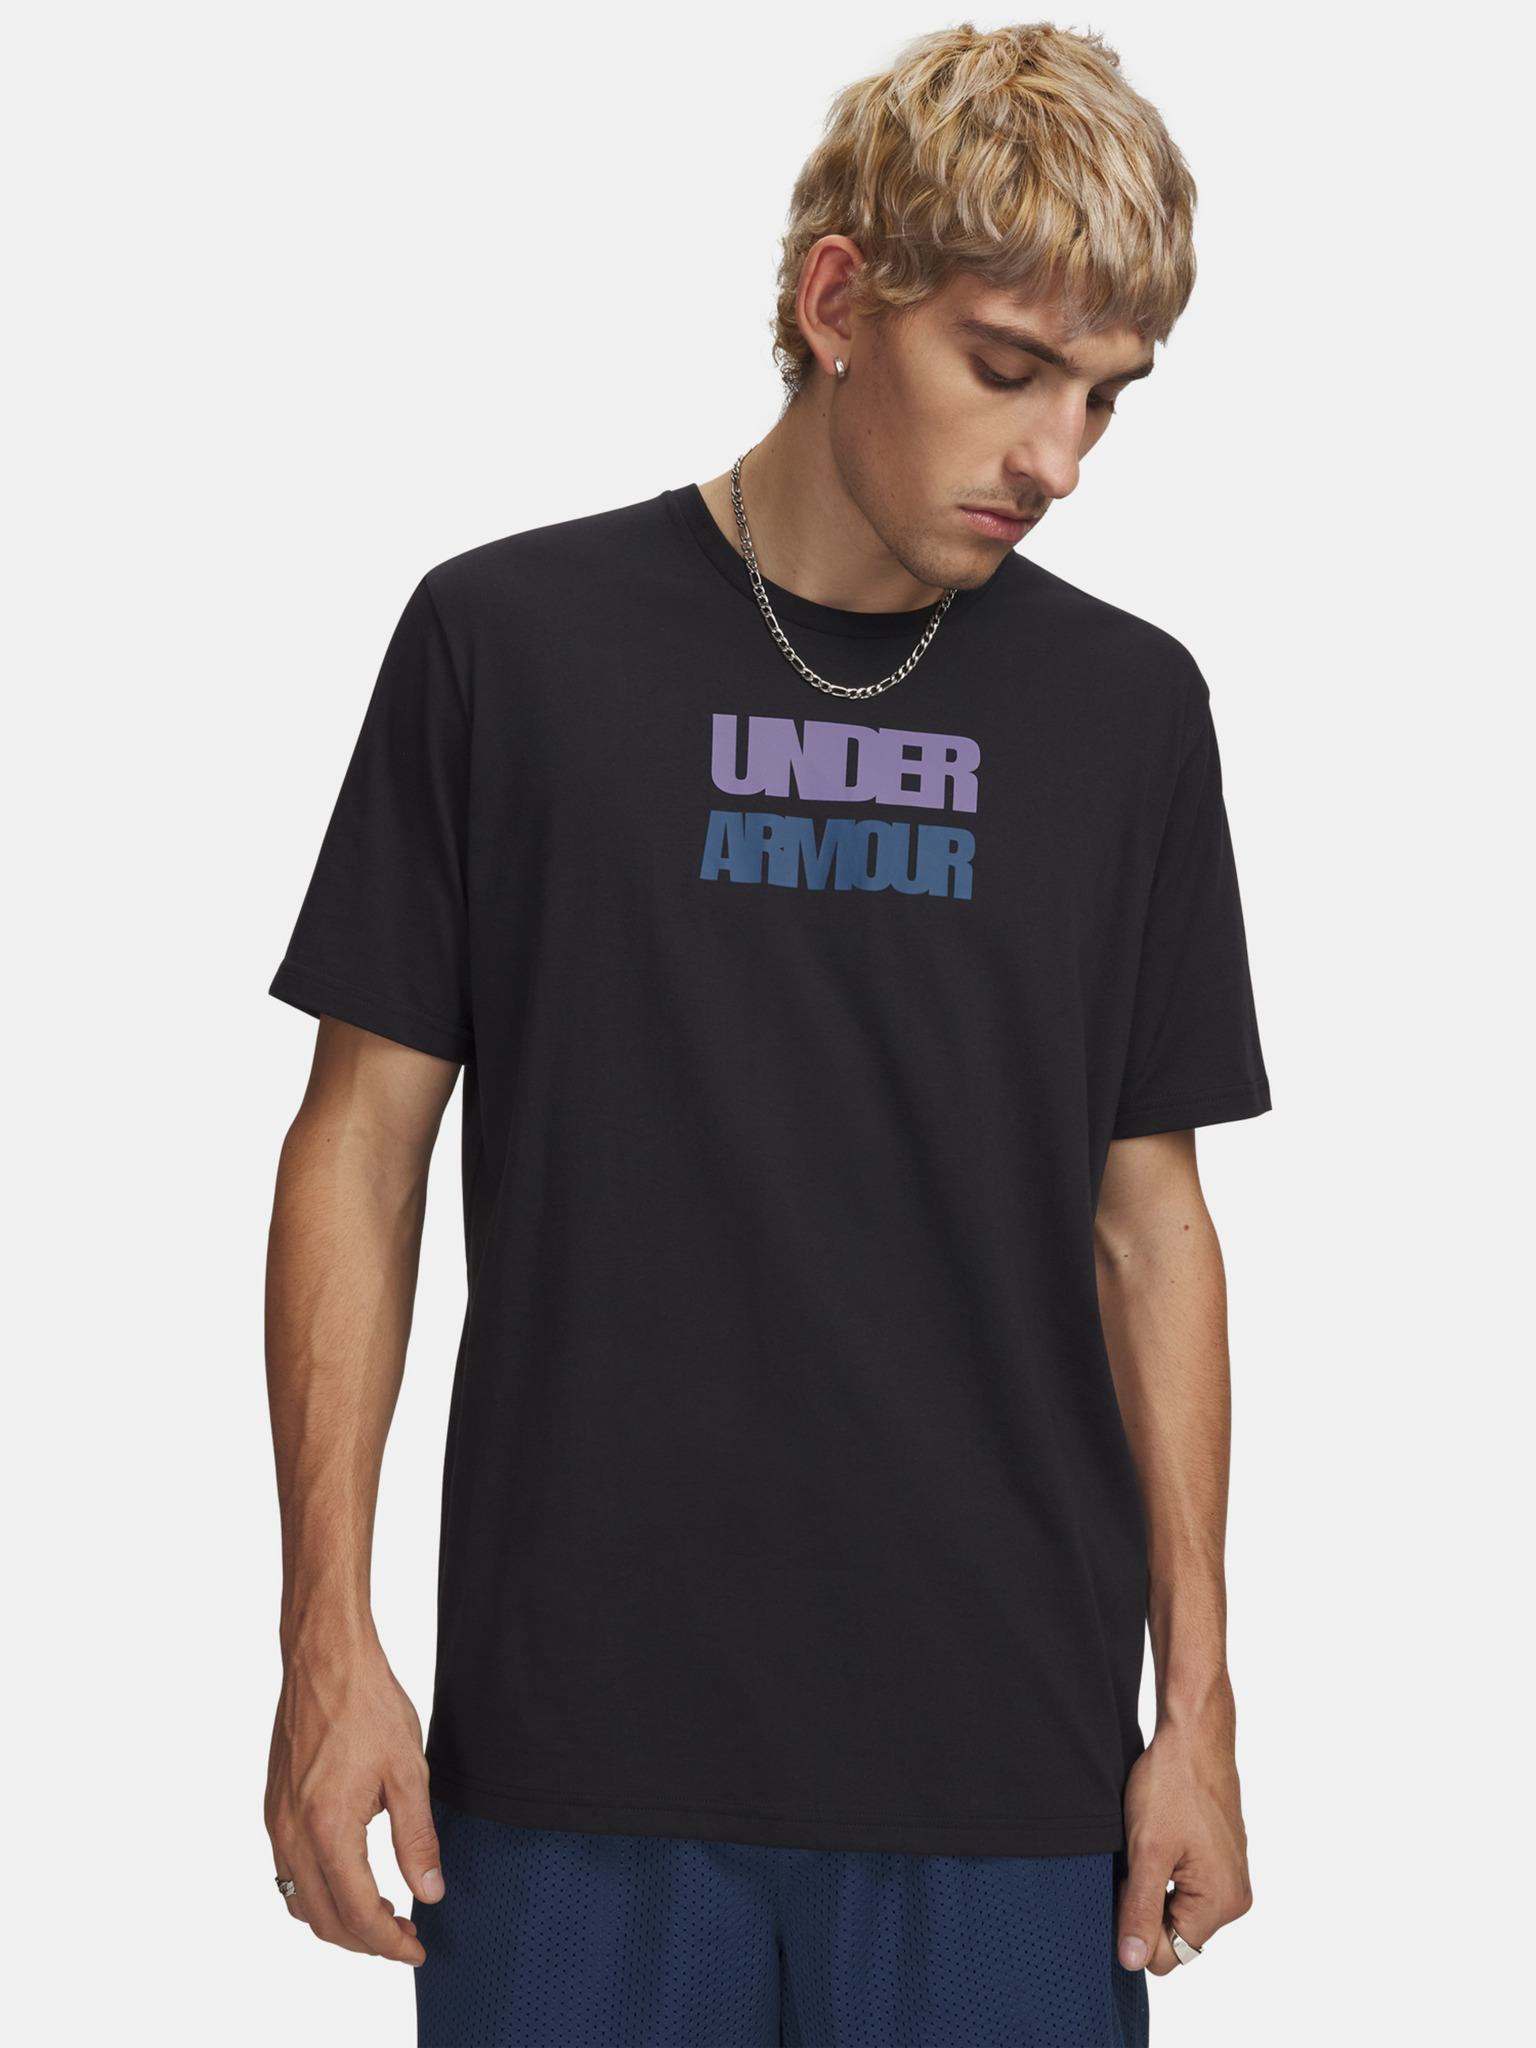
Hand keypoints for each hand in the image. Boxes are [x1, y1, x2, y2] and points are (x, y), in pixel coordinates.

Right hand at [265, 1634, 443, 1963]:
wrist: (325, 1660)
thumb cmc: (366, 1704)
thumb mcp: (408, 1773)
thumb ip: (417, 1839)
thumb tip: (430, 1891)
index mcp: (329, 1828)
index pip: (357, 1913)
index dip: (389, 1941)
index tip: (415, 1948)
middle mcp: (293, 1833)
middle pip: (324, 1920)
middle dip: (364, 1941)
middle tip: (403, 1936)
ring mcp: (276, 1822)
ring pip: (299, 1902)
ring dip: (337, 1921)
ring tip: (380, 1913)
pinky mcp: (273, 1808)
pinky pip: (286, 1873)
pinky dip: (315, 1893)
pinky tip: (347, 1879)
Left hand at [1116, 1695, 1251, 1975]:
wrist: (1193, 1736)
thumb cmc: (1172, 1785)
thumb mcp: (1146, 1852)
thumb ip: (1140, 1912)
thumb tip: (1132, 1962)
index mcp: (1220, 1903)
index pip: (1168, 1955)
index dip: (1136, 1926)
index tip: (1130, 1882)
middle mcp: (1234, 1898)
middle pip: (1176, 1934)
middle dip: (1148, 1904)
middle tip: (1139, 1859)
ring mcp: (1232, 1877)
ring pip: (1179, 1908)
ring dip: (1157, 1885)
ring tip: (1152, 1844)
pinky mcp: (1224, 1859)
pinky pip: (1189, 1886)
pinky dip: (1169, 1870)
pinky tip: (1163, 1837)